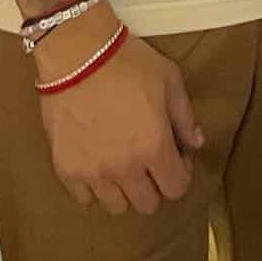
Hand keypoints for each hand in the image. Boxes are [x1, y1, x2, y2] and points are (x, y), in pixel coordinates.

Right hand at [35, 4, 204, 213]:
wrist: (78, 54)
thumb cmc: (128, 63)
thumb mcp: (170, 81)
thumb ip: (185, 117)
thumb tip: (195, 143)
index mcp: (154, 146)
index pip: (176, 188)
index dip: (181, 174)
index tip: (176, 156)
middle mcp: (124, 168)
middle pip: (147, 204)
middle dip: (155, 184)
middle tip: (150, 159)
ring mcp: (92, 172)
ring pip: (116, 206)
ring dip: (124, 189)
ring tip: (123, 162)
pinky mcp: (65, 169)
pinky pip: (84, 198)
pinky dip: (94, 187)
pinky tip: (98, 163)